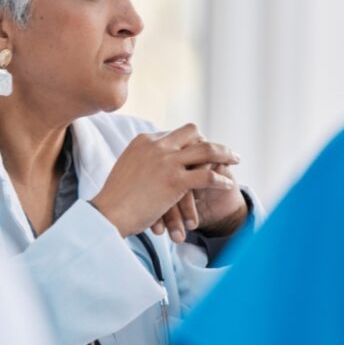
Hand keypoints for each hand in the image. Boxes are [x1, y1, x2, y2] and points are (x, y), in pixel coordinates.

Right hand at [91, 124, 238, 236]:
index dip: (190, 141)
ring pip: (206, 150)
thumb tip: (153, 166)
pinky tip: (227, 185)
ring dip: (224, 154)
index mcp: (144, 140)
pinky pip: (207, 176)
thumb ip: (142, 161)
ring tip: (235, 160)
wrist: (108, 213)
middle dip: (209, 140)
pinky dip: (220, 179)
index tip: (200, 151)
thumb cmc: (115, 199)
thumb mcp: (127, 168)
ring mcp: (167, 161)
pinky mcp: (175, 180)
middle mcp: (156, 145)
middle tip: (223, 151)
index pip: (174, 133)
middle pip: (192, 131)